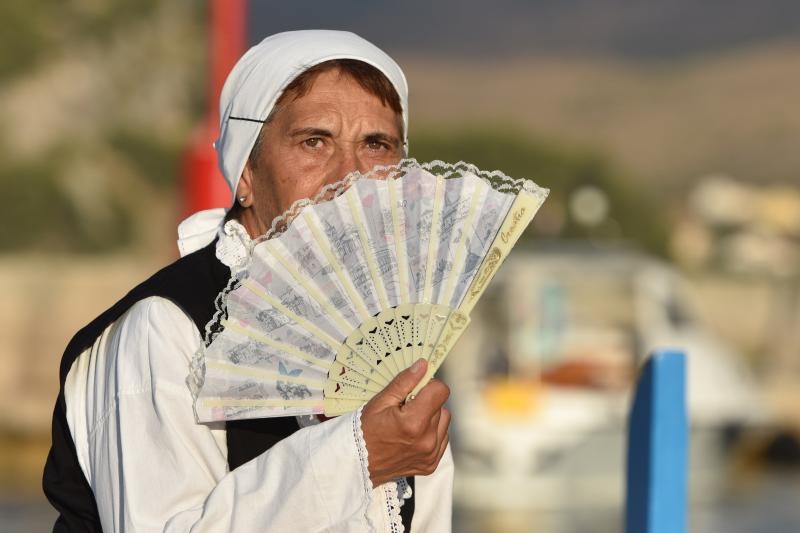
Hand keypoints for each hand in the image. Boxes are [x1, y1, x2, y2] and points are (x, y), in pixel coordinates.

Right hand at [360, 359, 450, 486]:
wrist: (357, 464)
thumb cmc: (364, 431)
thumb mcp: (380, 402)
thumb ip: (404, 382)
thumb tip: (423, 365)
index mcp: (414, 422)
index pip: (440, 391)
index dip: (429, 385)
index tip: (416, 389)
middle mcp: (427, 440)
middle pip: (441, 405)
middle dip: (426, 402)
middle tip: (405, 408)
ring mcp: (430, 454)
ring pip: (444, 421)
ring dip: (431, 417)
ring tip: (409, 423)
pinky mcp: (431, 463)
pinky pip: (442, 438)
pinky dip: (431, 433)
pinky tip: (412, 435)